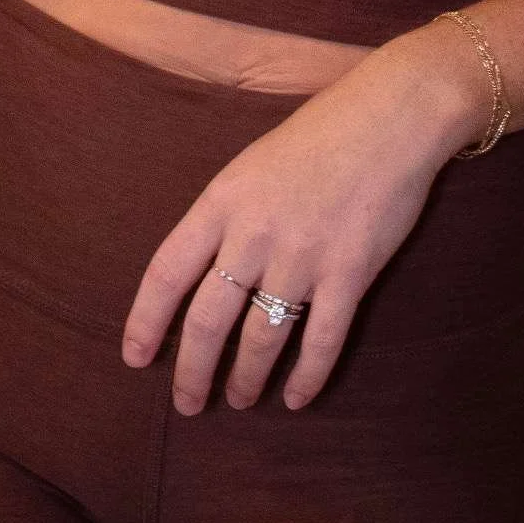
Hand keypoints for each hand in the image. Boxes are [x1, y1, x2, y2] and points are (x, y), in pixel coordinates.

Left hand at [120, 30, 482, 412]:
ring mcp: (302, 257)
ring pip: (261, 339)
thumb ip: (226, 215)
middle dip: (191, 370)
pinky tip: (297, 399)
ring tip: (240, 400)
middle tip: (187, 404)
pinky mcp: (349, 273)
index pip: (167, 272)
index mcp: (222, 201)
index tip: (134, 358)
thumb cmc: (318, 135)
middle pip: (208, 320)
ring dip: (246, 379)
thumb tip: (204, 271)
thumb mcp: (251, 165)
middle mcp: (253, 233)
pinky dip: (306, 377)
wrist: (388, 118)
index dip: (145, 320)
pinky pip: (320, 341)